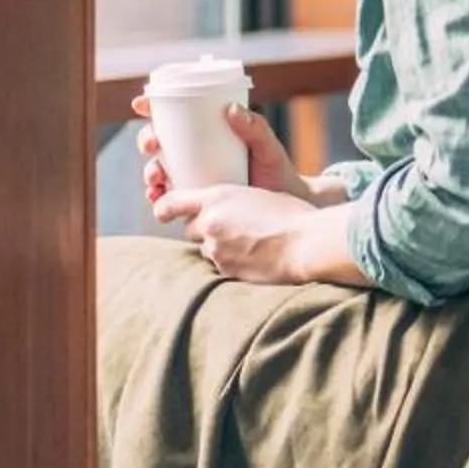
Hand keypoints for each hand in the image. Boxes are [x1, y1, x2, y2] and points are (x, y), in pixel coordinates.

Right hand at [131, 98, 336, 207]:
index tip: (142, 104)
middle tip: (154, 144)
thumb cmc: (276, 169)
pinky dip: (157, 196)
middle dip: (147, 140)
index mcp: (207, 133)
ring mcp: (191, 176)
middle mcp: (194, 153)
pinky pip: (168, 198)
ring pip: (158, 169)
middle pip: (159, 142)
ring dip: (149, 171)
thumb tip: (231, 108)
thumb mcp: (267, 146)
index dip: (152, 107)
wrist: (285, 204)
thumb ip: (255, 127)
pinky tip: (156, 197)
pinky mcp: (193, 200)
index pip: (174, 116)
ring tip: (157, 176)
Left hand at [150, 182, 357, 284]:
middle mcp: (210, 224)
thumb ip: (233, 203)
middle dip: (203, 230)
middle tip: (227, 228)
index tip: (162, 213)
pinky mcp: (227, 272)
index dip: (163, 209)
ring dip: (220, 248)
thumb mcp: (257, 195)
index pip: (171, 204)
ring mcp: (216, 251)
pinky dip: (233, 263)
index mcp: (216, 198)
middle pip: (190, 230)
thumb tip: (225, 212)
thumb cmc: (291, 215)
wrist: (306, 244)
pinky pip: (222, 267)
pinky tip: (255, 257)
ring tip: (249, 244)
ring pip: (207, 250)